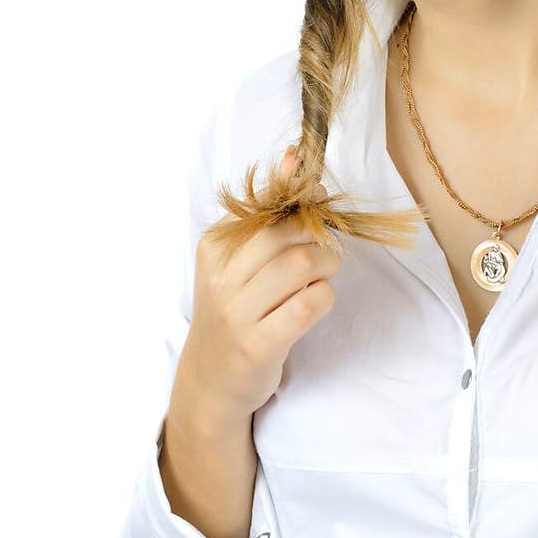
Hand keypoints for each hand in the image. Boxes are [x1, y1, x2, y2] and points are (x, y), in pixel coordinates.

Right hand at [176, 145, 340, 426]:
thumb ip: (266, 213)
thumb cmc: (235, 309)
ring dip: (326, 265)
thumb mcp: (238, 260)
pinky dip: (324, 297)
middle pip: (286, 233)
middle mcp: (221, 277)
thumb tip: (296, 158)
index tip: (317, 192)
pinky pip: (308, 305)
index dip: (300, 196)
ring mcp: (236, 312)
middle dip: (318, 235)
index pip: (265, 206)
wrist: (210, 379)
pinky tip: (316, 301)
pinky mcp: (258, 345)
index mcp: (214, 247)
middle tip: (324, 249)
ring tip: (322, 275)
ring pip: (301, 264)